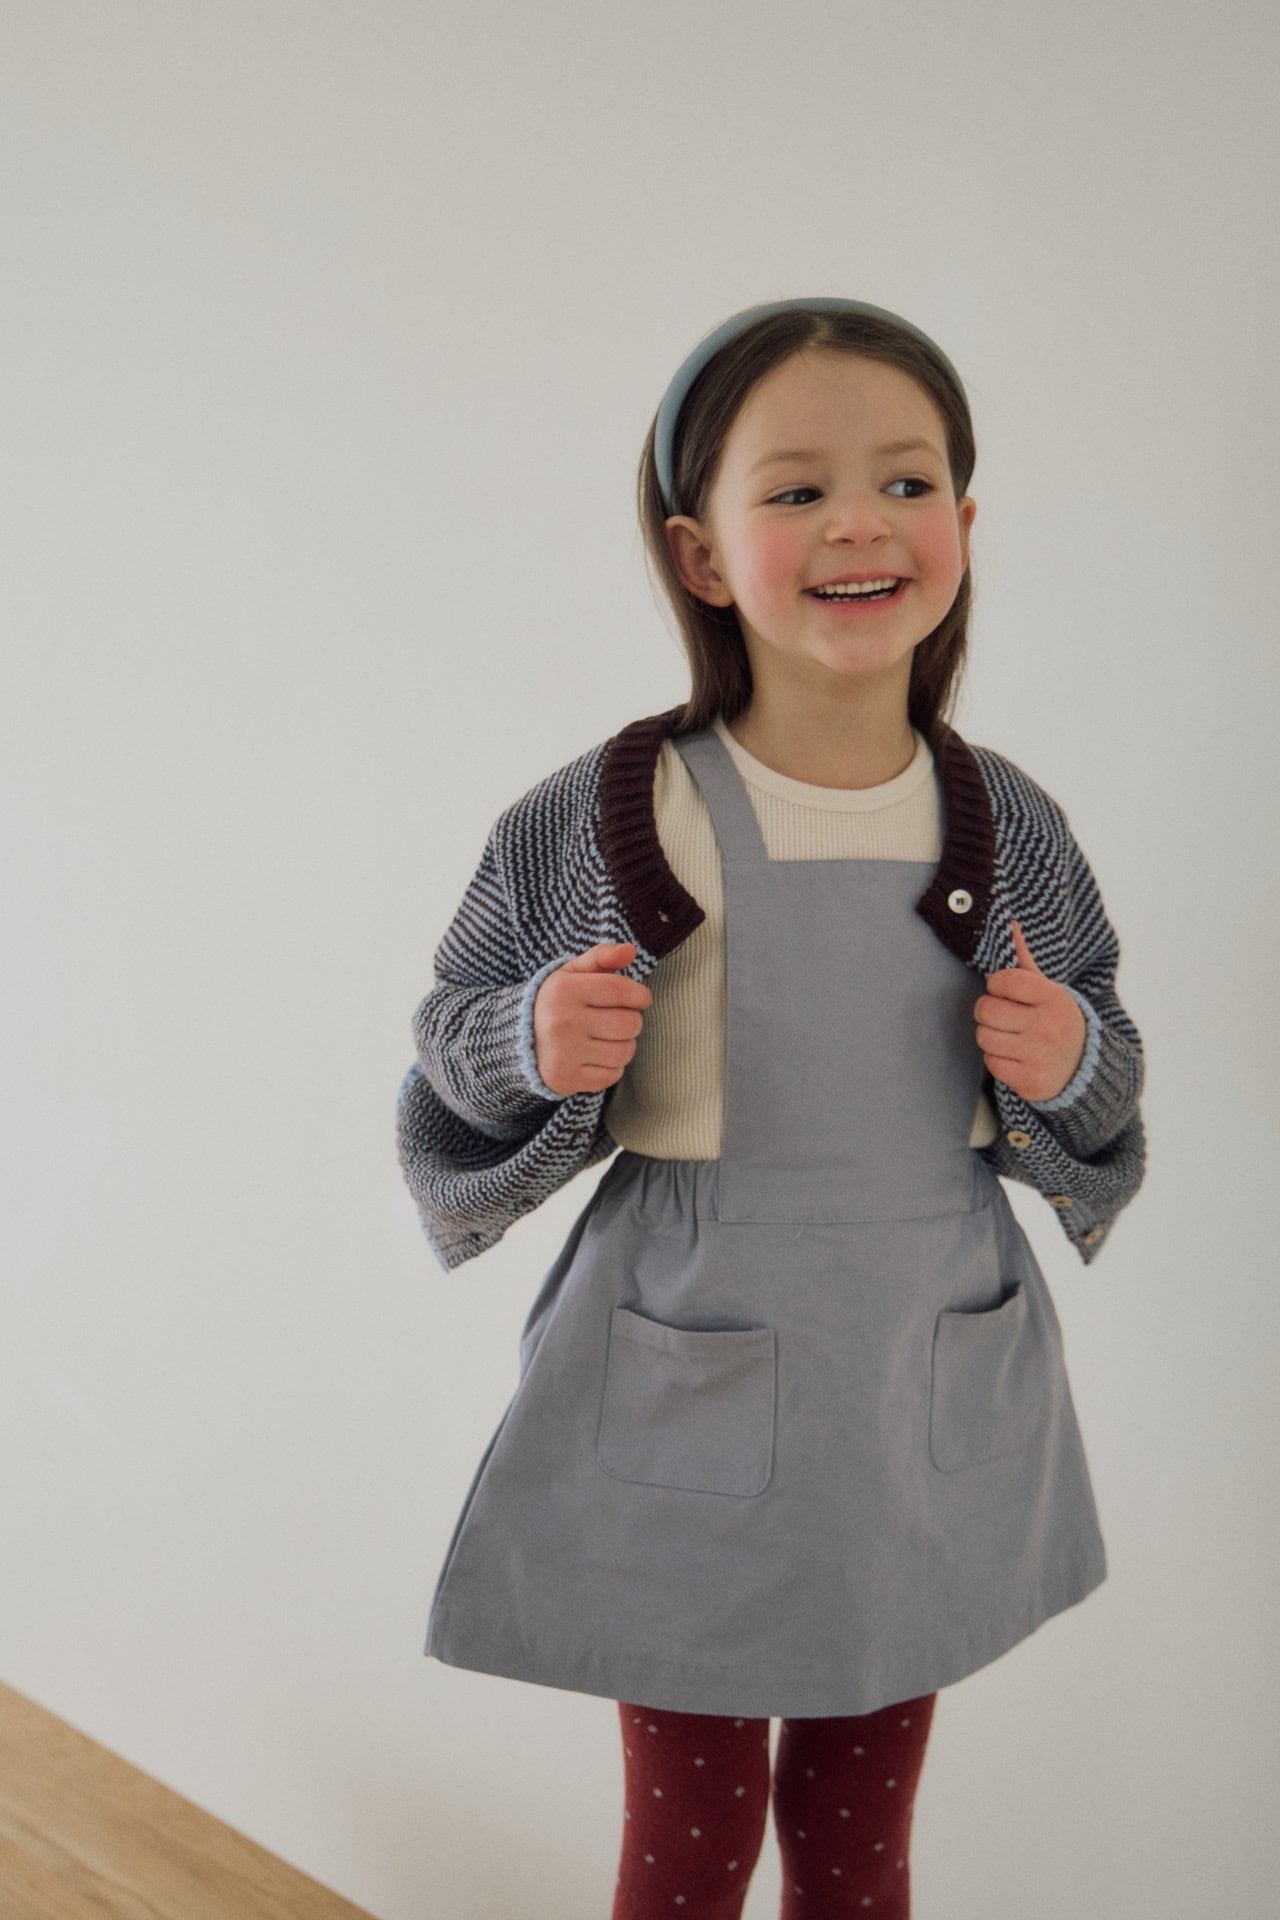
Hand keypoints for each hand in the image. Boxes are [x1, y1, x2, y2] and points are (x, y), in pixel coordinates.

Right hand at [532, 941, 652, 1095]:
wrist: (517, 1040)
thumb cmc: (555, 1002)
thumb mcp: (571, 973)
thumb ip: (601, 957)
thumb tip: (630, 950)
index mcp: (563, 990)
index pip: (622, 990)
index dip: (640, 995)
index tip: (639, 998)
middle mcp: (562, 1022)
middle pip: (629, 1023)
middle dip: (631, 1020)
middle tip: (616, 1018)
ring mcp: (563, 1054)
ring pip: (625, 1051)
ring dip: (624, 1044)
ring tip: (607, 1037)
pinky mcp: (566, 1079)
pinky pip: (613, 1075)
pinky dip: (611, 1067)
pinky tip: (595, 1056)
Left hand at [973, 919, 1087, 1102]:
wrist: (1084, 1067)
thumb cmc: (1056, 1020)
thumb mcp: (1048, 989)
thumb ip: (1024, 961)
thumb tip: (1009, 925)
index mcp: (1053, 998)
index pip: (1004, 980)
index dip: (996, 985)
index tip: (1005, 991)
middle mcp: (1047, 1026)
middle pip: (987, 1010)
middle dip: (988, 1011)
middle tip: (1003, 1016)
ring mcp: (1039, 1055)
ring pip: (984, 1037)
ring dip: (991, 1036)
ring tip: (1010, 1036)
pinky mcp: (1030, 1081)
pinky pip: (991, 1063)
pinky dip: (997, 1059)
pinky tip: (1015, 1056)